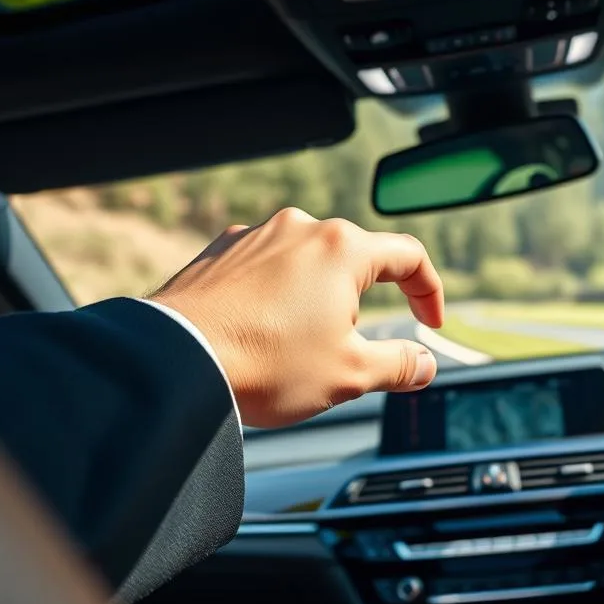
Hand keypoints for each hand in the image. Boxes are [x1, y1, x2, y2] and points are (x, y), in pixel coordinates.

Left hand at [150, 207, 443, 427]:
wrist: (175, 362)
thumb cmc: (265, 364)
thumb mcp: (351, 374)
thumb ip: (400, 364)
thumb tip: (425, 363)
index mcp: (343, 249)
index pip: (409, 256)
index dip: (428, 292)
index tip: (429, 324)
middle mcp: (301, 229)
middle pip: (355, 260)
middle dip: (361, 306)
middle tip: (347, 353)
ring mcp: (256, 236)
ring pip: (306, 265)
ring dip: (315, 302)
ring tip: (295, 350)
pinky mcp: (220, 252)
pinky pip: (264, 270)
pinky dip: (274, 298)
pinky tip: (260, 335)